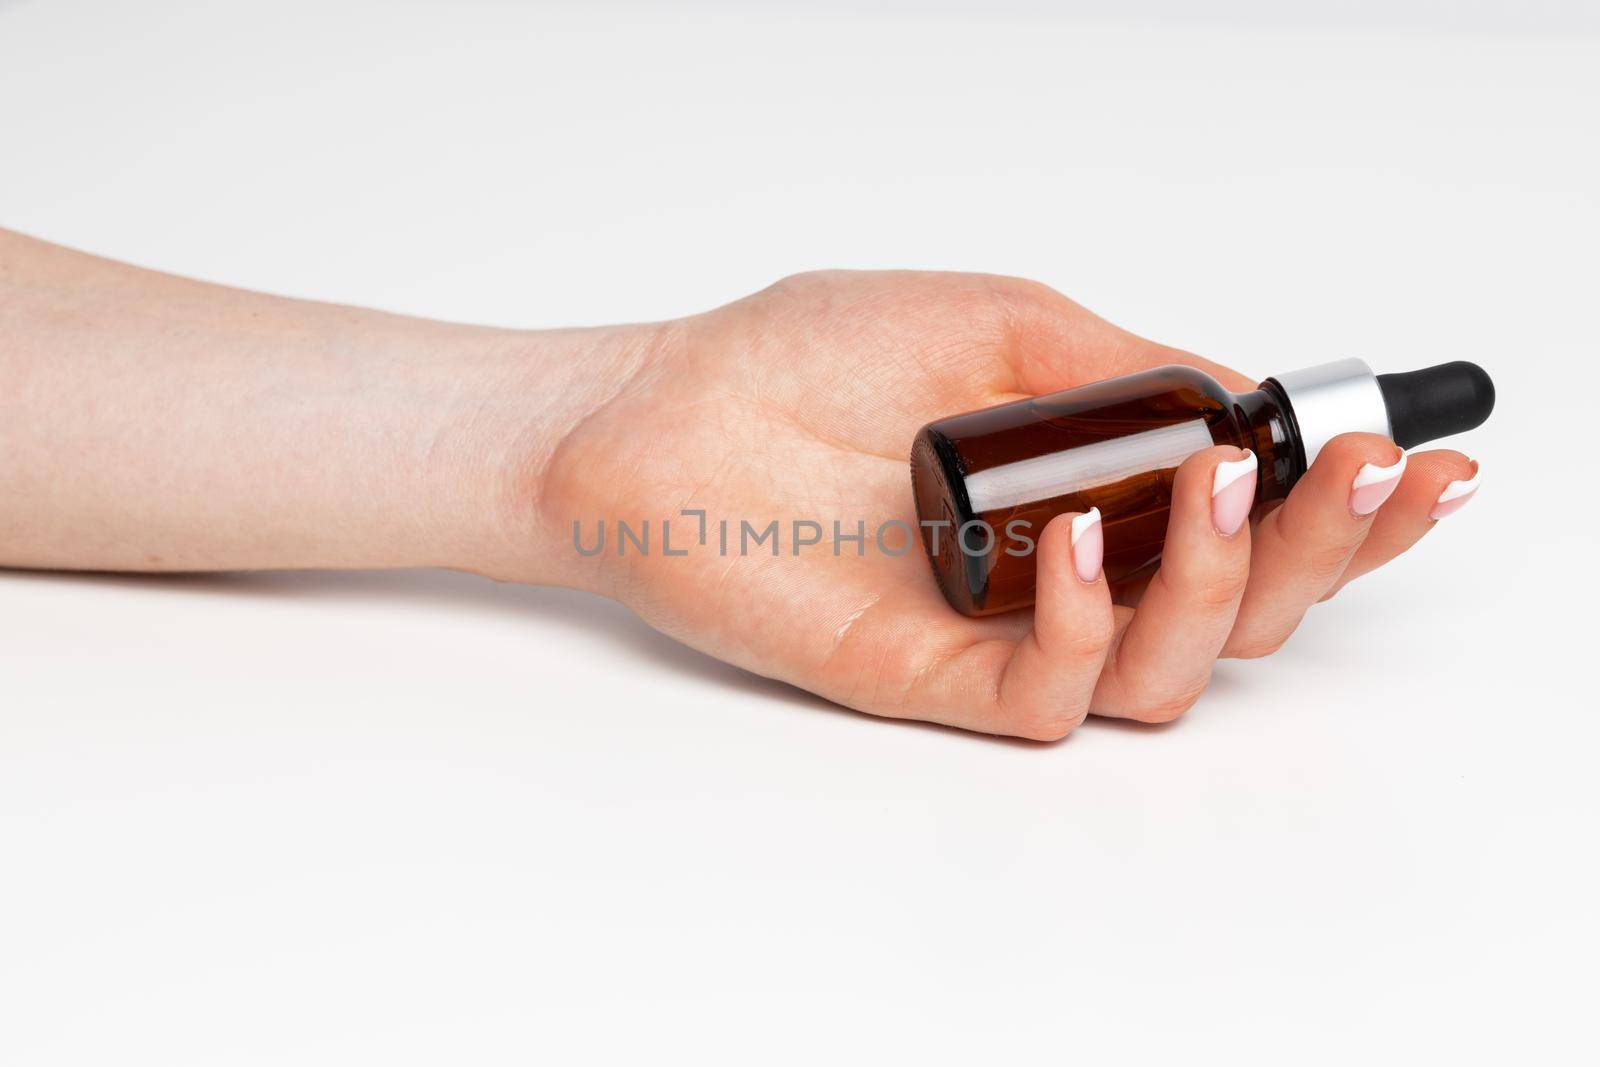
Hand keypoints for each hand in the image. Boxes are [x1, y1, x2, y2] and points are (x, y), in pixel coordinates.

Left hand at [517, 272, 1477, 738]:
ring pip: (1173, 669)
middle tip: (1368, 481)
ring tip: (1219, 490)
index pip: (1248, 518)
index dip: (1349, 505)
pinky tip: (1079, 548)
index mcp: (1091, 489)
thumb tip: (1249, 400)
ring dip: (1223, 583)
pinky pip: (1053, 697)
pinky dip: (1088, 626)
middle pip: (1242, 609)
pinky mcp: (935, 679)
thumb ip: (1125, 371)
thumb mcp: (999, 324)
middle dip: (1325, 550)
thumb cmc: (805, 360)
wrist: (662, 416)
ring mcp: (1006, 630)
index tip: (1425, 462)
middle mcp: (1066, 569)